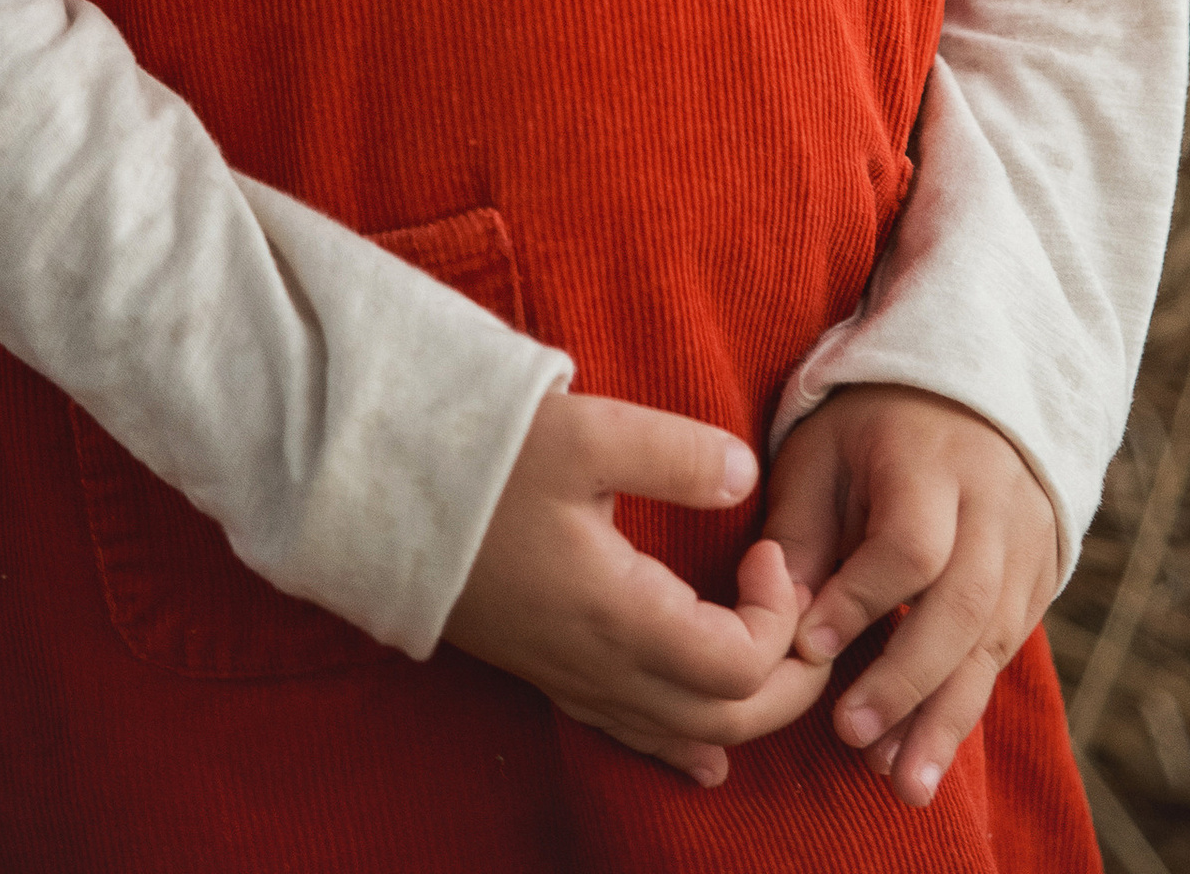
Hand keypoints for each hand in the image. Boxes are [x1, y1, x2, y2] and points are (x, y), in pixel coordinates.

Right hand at [444, 388, 829, 784]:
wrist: (384, 495)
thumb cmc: (482, 459)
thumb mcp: (586, 433)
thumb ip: (675, 454)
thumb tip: (746, 476)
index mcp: (619, 616)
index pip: (739, 666)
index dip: (779, 617)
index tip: (765, 549)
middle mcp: (602, 668)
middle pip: (729, 721)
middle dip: (790, 680)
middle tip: (805, 610)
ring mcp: (574, 680)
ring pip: (687, 738)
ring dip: (749, 708)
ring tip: (781, 657)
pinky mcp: (552, 675)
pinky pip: (636, 737)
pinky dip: (688, 745)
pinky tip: (709, 757)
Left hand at [760, 387, 1059, 811]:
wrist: (969, 396)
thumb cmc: (872, 430)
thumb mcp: (822, 453)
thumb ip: (801, 532)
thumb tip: (782, 626)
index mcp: (931, 456)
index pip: (910, 543)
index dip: (861, 601)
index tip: (809, 648)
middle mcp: (993, 501)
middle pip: (965, 603)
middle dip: (907, 679)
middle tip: (851, 734)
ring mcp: (1027, 543)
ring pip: (994, 641)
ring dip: (944, 718)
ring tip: (902, 784)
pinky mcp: (1039, 580)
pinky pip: (1005, 654)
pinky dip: (963, 706)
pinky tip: (925, 755)